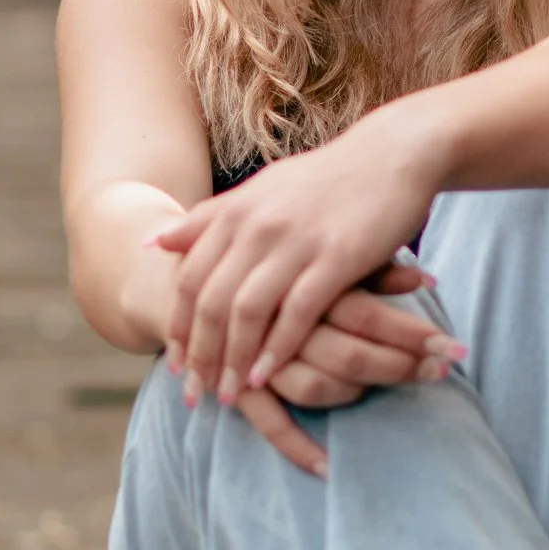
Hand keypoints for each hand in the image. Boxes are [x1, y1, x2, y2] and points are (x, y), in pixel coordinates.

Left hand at [151, 121, 445, 407]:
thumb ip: (210, 219)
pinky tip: (266, 375)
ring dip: (233, 359)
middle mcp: (257, 225)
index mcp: (236, 212)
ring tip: (228, 394)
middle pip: (211, 301)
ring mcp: (295, 241)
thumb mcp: (261, 192)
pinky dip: (276, 348)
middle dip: (199, 354)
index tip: (176, 367)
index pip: (190, 280)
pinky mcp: (336, 257)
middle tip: (195, 395)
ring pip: (247, 310)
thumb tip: (155, 240)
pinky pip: (296, 312)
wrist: (393, 154)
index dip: (178, 326)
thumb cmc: (327, 180)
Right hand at [209, 274, 456, 478]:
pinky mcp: (230, 383)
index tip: (454, 347)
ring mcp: (253, 355)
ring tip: (401, 389)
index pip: (365, 313)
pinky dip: (296, 446)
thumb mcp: (316, 252)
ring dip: (360, 396)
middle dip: (401, 366)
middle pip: (348, 353)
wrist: (176, 270)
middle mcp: (278, 318)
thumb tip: (427, 278)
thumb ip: (371, 268)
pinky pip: (269, 422)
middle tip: (443, 370)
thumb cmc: (266, 261)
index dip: (412, 333)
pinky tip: (325, 468)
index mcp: (298, 278)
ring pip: (315, 386)